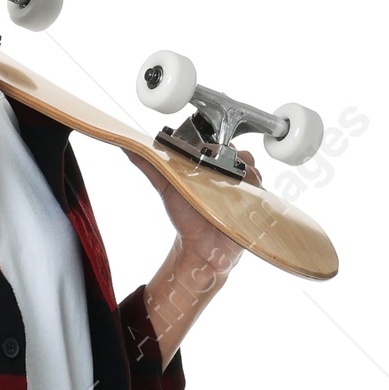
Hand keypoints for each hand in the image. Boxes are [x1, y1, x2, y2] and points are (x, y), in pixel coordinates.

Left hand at [124, 146, 255, 280]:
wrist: (200, 247)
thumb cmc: (185, 216)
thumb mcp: (166, 186)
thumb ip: (150, 164)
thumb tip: (127, 145)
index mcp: (213, 164)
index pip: (220, 142)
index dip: (216, 142)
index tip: (206, 147)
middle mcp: (231, 173)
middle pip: (240, 153)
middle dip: (231, 156)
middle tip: (216, 166)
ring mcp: (245, 187)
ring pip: (252, 168)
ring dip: (243, 172)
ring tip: (227, 183)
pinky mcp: (255, 202)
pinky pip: (261, 189)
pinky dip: (253, 189)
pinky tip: (240, 196)